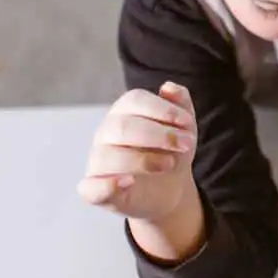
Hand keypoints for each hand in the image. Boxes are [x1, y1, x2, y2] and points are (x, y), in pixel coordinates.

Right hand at [76, 83, 198, 223]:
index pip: (134, 99)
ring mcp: (97, 162)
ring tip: (169, 164)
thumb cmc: (170, 151)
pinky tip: (129, 182)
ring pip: (107, 156)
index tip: (187, 123)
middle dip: (159, 135)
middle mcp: (105, 133)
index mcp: (124, 112)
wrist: (170, 188)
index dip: (163, 110)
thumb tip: (169, 87)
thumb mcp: (183, 126)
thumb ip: (180, 103)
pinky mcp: (95, 190)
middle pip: (122, 126)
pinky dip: (108, 185)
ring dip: (144, 160)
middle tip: (185, 145)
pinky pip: (91, 188)